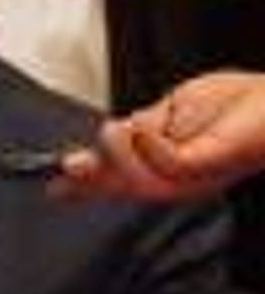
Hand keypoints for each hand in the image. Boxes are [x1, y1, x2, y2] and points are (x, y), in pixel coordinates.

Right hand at [56, 71, 264, 200]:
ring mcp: (191, 177)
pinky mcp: (206, 165)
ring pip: (138, 181)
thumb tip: (104, 134)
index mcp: (163, 168)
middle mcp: (175, 180)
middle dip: (88, 179)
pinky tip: (142, 130)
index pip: (115, 181)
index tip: (53, 187)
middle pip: (120, 188)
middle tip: (66, 166)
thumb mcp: (174, 108)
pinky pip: (166, 164)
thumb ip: (140, 124)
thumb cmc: (241, 104)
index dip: (82, 187)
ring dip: (116, 156)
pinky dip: (147, 147)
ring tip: (111, 130)